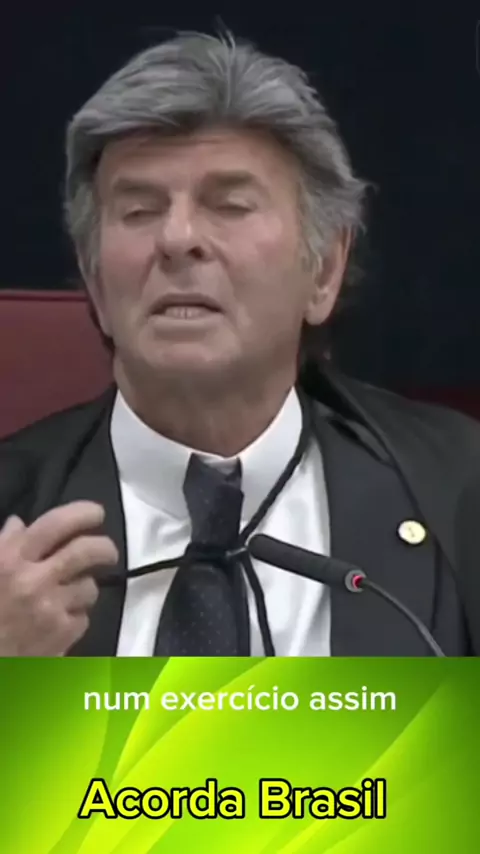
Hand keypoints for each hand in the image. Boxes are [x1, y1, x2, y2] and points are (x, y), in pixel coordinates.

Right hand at [0, 501, 118, 655]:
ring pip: (89, 588)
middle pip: (86, 551)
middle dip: (104, 548)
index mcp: (10, 559)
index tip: (96, 514)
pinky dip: (75, 618)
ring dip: (84, 589)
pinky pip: (83, 618)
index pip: (56, 523)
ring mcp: (51, 609)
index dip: (82, 513)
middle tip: (106, 552)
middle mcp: (34, 580)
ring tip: (70, 595)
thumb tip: (19, 524)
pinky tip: (59, 622)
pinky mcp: (61, 637)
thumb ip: (2, 547)